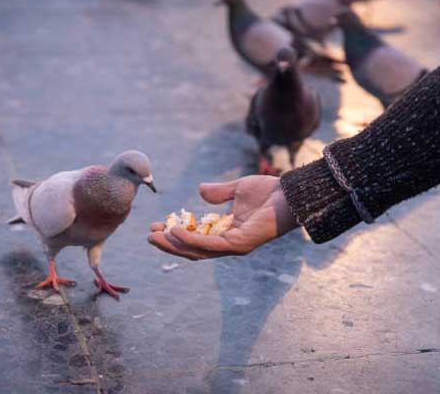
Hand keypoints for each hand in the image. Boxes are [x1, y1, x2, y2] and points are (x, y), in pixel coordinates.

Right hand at [148, 175, 298, 259]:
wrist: (290, 194)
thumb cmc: (270, 192)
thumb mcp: (238, 188)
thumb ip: (220, 193)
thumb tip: (200, 191)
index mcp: (228, 231)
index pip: (197, 237)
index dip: (176, 233)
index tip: (158, 224)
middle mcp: (229, 243)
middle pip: (193, 249)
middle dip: (170, 243)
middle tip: (150, 235)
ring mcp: (234, 246)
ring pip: (197, 250)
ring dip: (174, 244)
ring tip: (155, 235)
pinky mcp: (239, 244)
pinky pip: (209, 244)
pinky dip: (190, 240)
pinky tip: (174, 231)